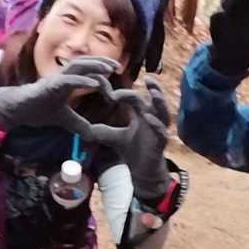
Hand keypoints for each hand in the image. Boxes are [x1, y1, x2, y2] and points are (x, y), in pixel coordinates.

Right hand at [0, 56, 117, 134]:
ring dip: (95, 65)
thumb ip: (78, 124)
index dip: (101, 76)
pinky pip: (68, 80)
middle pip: (85, 63)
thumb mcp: (63, 119)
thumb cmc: (36, 109)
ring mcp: (55, 79)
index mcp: (67, 82)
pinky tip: (95, 84)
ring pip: (77, 66)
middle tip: (118, 66)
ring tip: (109, 69)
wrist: (16, 111)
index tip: (114, 83)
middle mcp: (63, 77)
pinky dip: (82, 80)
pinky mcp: (49, 86)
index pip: (87, 73)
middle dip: (102, 62)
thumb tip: (92, 135)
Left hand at [83, 79, 172, 202]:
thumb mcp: (114, 138)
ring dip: (159, 101)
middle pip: (154, 99)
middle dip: (152, 88)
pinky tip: (148, 117)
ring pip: (162, 112)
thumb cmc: (132, 151)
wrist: (142, 172)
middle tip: (147, 77)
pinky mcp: (161, 142)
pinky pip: (161, 131)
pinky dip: (155, 123)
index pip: (133, 98)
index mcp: (141, 114)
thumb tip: (85, 125)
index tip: (107, 87)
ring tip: (153, 91)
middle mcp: (152, 118)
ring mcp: (158, 129)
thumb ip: (102, 130)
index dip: (122, 93)